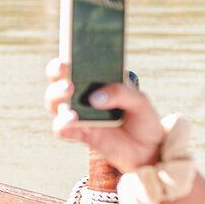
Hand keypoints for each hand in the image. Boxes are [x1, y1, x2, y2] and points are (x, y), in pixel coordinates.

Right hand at [44, 57, 164, 171]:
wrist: (149, 149)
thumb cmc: (143, 119)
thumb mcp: (140, 101)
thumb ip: (121, 93)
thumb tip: (95, 97)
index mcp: (94, 81)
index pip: (74, 64)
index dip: (65, 56)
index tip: (65, 54)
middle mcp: (81, 96)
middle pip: (57, 82)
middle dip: (56, 75)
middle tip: (68, 75)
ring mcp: (79, 115)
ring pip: (54, 103)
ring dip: (57, 96)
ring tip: (69, 93)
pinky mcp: (81, 135)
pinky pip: (62, 129)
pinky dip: (62, 123)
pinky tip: (72, 118)